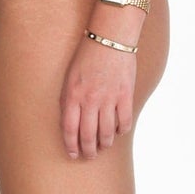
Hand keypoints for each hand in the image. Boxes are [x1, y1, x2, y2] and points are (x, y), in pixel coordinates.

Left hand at [60, 35, 136, 159]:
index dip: (71, 145)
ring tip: (103, 146)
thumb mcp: (69, 76)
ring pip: (107, 132)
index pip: (69, 129)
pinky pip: (124, 121)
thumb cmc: (87, 55)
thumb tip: (69, 121)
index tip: (73, 154)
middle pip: (88, 135)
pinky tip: (119, 132)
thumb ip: (69, 99)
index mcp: (72, 95)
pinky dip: (122, 130)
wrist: (110, 37)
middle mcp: (90, 100)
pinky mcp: (125, 94)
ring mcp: (109, 98)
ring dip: (105, 144)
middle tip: (89, 156)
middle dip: (88, 150)